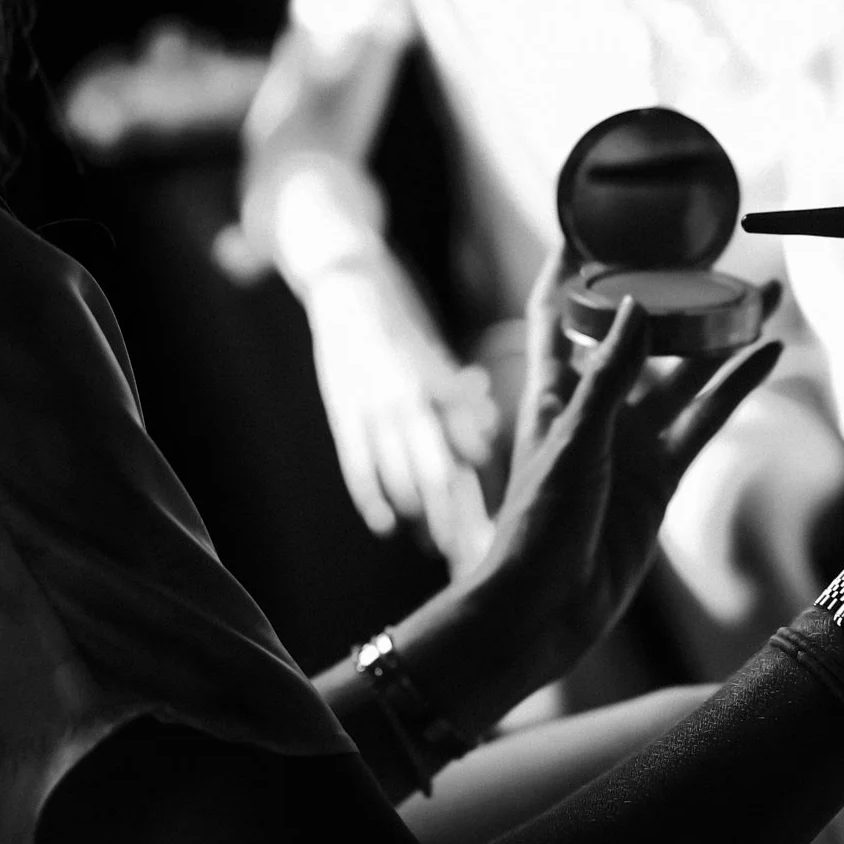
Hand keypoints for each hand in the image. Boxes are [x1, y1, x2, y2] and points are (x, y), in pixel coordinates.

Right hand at [302, 263, 499, 569]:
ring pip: (402, 477)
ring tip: (439, 549)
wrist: (349, 287)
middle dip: (457, 520)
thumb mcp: (438, 360)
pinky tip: (387, 527)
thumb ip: (459, 401)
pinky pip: (357, 465)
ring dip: (421, 517)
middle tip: (474, 556)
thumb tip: (483, 443)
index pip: (472, 454)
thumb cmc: (405, 327)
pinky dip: (373, 498)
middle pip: (442, 475)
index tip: (501, 530)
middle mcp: (414, 401)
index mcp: (444, 387)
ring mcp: (375, 408)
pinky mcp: (342, 411)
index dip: (485, 494)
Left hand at [484, 244, 784, 672]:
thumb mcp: (571, 442)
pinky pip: (706, 420)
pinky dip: (736, 388)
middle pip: (638, 336)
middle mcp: (594, 407)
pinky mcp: (662, 474)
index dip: (568, 270)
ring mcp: (631, 440)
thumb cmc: (537, 526)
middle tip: (710, 252)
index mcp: (552, 390)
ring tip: (761, 294)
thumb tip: (635, 305)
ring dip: (719, 337)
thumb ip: (609, 377)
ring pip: (683, 374)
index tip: (586, 223)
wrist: (546, 609)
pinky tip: (769, 354)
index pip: (554, 313)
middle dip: (671, 297)